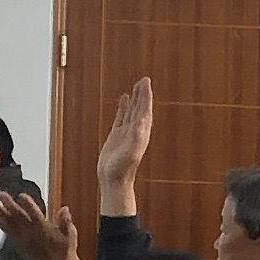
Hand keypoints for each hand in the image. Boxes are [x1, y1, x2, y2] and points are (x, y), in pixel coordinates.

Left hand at [0, 188, 82, 259]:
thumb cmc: (65, 249)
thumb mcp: (71, 235)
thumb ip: (66, 222)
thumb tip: (65, 209)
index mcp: (44, 230)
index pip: (35, 215)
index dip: (28, 206)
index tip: (21, 196)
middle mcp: (31, 234)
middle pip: (19, 217)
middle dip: (10, 206)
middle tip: (1, 195)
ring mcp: (23, 238)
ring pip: (9, 224)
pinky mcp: (19, 242)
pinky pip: (6, 231)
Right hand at [93, 76, 153, 213]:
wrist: (114, 180)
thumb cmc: (122, 168)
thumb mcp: (130, 152)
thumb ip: (135, 137)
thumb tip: (140, 122)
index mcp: (141, 132)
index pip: (145, 110)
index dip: (146, 96)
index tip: (146, 83)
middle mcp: (136, 131)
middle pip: (141, 108)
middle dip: (143, 94)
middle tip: (144, 79)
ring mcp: (126, 132)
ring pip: (132, 111)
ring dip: (135, 99)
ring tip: (137, 86)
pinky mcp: (117, 136)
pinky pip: (121, 117)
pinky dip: (123, 107)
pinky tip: (124, 100)